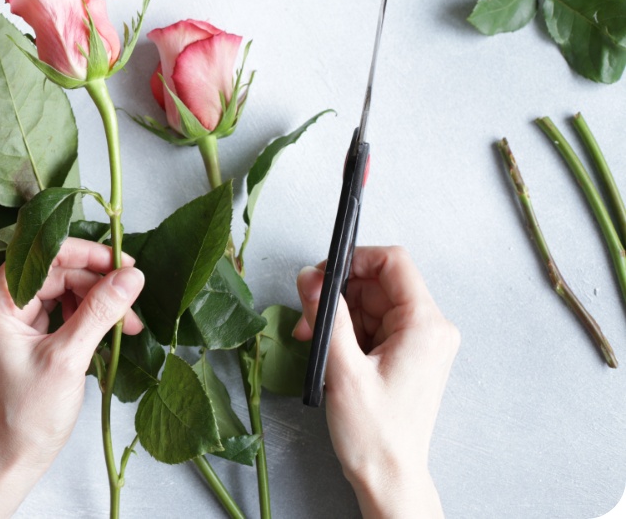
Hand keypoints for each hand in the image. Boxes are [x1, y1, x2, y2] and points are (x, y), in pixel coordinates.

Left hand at [0, 238, 143, 517]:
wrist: (12, 459)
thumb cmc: (28, 415)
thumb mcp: (68, 358)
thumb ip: (99, 311)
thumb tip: (131, 276)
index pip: (44, 257)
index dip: (87, 255)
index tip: (123, 263)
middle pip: (55, 273)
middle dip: (96, 285)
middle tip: (132, 300)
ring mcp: (10, 319)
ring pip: (61, 291)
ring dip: (95, 302)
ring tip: (125, 324)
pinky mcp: (24, 335)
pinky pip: (59, 311)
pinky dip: (86, 317)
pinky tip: (108, 331)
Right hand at [292, 246, 458, 518]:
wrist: (388, 475)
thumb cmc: (375, 434)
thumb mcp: (342, 368)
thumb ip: (325, 315)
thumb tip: (309, 276)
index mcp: (425, 325)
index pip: (393, 262)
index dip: (353, 260)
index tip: (322, 274)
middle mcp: (429, 328)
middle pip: (376, 283)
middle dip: (336, 294)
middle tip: (307, 315)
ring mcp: (418, 342)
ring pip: (369, 303)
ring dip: (336, 315)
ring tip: (314, 342)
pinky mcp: (404, 354)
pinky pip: (370, 324)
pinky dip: (345, 332)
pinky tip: (327, 352)